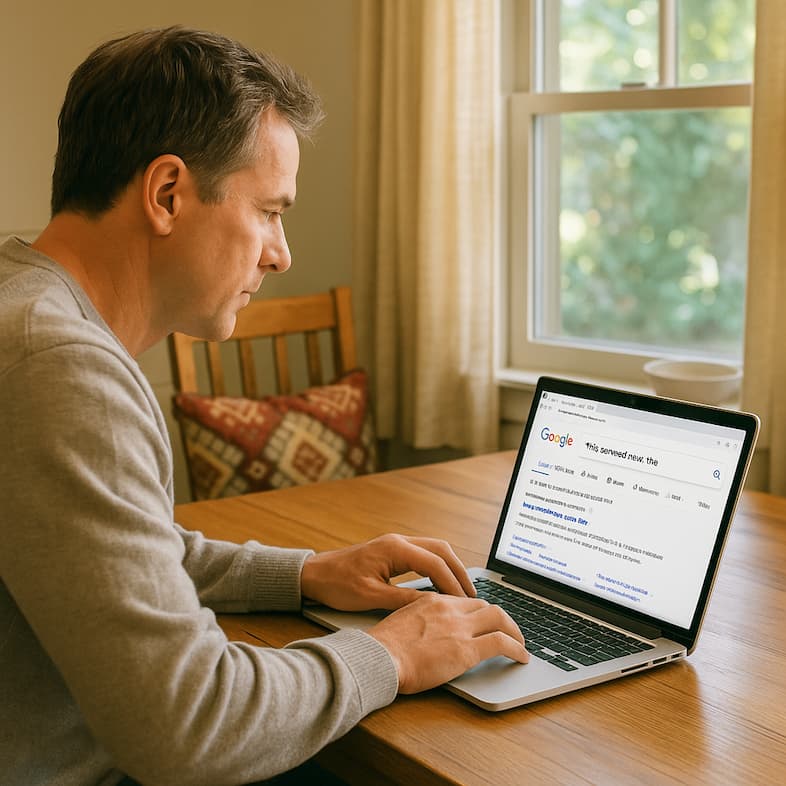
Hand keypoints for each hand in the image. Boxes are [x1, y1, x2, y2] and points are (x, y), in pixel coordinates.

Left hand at [300, 533, 475, 610]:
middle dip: (459, 572)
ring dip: (451, 568)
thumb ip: (404, 600)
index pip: (435, 563)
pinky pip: (424, 554)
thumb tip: (433, 605)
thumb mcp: (371, 597)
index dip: (453, 584)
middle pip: (442, 550)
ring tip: (462, 592)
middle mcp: (399, 541)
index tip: (465, 603)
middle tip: (472, 596)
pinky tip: (442, 585)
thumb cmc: (337, 585)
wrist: (313, 575)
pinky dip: (438, 568)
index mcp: (394, 549)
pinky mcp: (393, 551)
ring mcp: (396, 544)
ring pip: (435, 550)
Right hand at [368, 592, 529, 692]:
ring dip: (514, 631)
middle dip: (501, 618)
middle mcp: (449, 609)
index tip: (485, 620)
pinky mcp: (466, 650)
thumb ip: (417, 618)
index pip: (465, 600)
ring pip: (500, 619)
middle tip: (507, 630)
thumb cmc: (381, 647)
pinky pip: (502, 643)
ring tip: (520, 643)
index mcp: (432, 601)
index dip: (479, 611)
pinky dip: (517, 649)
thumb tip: (425, 629)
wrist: (378, 658)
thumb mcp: (399, 621)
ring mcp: (459, 628)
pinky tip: (521, 657)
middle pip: (486, 606)